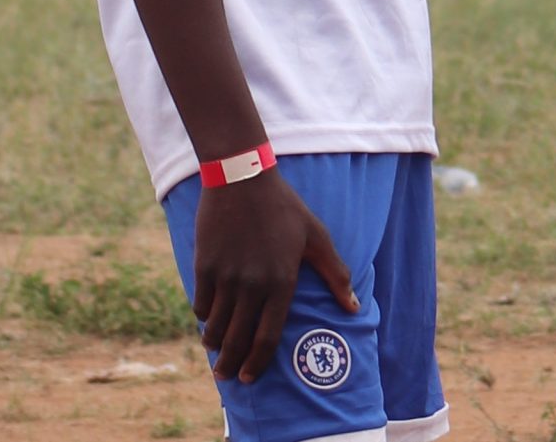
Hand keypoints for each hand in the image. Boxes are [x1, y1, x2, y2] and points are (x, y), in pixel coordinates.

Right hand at [193, 171, 361, 383]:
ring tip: (216, 352)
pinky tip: (208, 321)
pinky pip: (201, 304)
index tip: (250, 376)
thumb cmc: (284, 208)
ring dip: (214, 344)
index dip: (257, 362)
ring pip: (215, 326)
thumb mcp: (316, 237)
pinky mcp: (204, 266)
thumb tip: (354, 307)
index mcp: (282, 282)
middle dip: (230, 364)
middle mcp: (252, 285)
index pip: (267, 337)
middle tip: (226, 376)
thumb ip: (336, 274)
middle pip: (237, 339)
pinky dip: (204, 317)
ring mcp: (226, 277)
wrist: (242, 178)